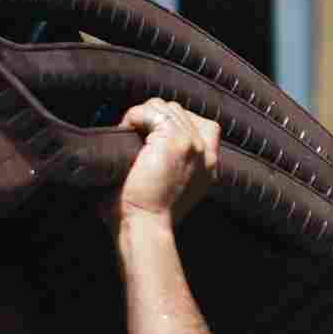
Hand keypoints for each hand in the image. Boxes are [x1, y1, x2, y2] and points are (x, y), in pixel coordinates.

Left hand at [114, 98, 218, 225]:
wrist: (144, 225)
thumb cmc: (146, 214)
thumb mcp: (170, 188)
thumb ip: (173, 164)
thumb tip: (147, 143)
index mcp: (207, 164)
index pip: (197, 123)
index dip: (169, 124)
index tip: (147, 139)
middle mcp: (206, 152)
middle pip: (177, 111)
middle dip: (152, 119)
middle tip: (132, 137)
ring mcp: (194, 143)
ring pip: (164, 108)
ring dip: (142, 118)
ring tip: (128, 135)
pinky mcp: (176, 139)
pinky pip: (151, 111)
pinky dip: (133, 117)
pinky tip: (125, 132)